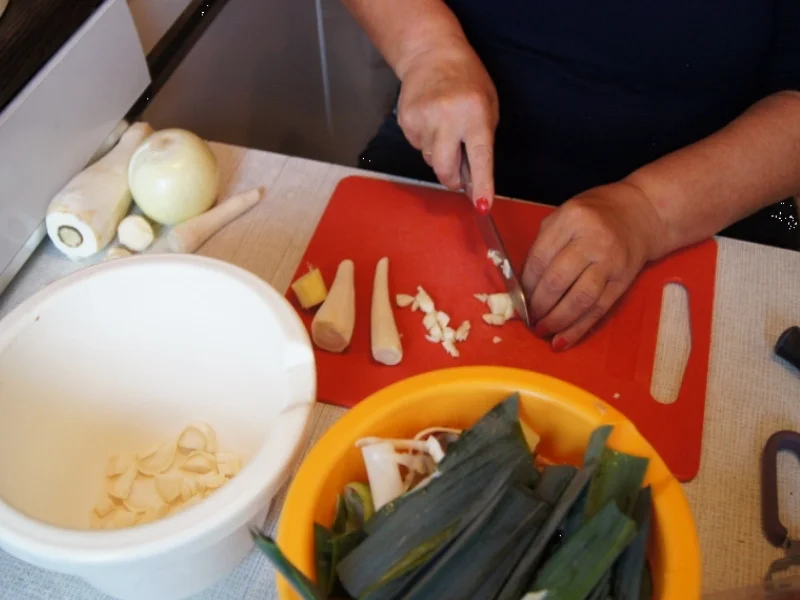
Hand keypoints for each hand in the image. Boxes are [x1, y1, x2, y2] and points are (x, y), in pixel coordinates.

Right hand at [396, 37, 497, 208]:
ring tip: (443, 125)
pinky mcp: (406, 121)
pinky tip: (429, 119)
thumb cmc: (467, 82)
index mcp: (475, 114)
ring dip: (438, 153)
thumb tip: (472, 182)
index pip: (479, 156)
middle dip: (452, 179)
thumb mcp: (487, 107)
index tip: (482, 205)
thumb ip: (481, 143)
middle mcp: (448, 117)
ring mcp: (423, 119)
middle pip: (445, 169)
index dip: (481, 183)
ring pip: (430, 160)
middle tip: (458, 176)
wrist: (431, 54)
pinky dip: (425, 141)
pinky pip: (417, 147)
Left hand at [521, 181, 664, 349]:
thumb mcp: (563, 217)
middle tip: (528, 319)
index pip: (541, 258)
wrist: (640, 214)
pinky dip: (578, 328)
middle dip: (539, 305)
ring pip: (580, 299)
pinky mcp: (623, 282)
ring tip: (542, 331)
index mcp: (571, 220)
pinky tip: (562, 340)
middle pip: (558, 280)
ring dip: (557, 321)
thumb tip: (524, 286)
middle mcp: (593, 241)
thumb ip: (544, 246)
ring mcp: (610, 263)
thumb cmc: (593, 216)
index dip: (526, 285)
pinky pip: (598, 310)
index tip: (518, 300)